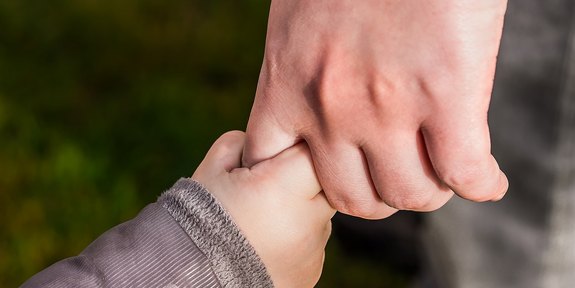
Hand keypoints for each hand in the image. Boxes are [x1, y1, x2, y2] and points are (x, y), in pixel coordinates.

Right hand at [192, 131, 334, 287]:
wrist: (191, 277)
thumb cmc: (198, 219)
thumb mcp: (212, 169)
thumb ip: (242, 143)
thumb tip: (263, 141)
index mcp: (284, 187)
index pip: (313, 150)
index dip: (294, 147)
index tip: (275, 157)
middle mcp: (308, 219)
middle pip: (324, 182)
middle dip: (302, 178)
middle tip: (268, 187)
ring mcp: (313, 249)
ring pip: (319, 213)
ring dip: (298, 210)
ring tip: (261, 220)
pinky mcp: (312, 270)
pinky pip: (312, 241)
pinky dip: (294, 237)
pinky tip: (264, 242)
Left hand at [243, 0, 508, 218]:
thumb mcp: (299, 22)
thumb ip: (303, 70)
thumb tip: (326, 105)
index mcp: (287, 83)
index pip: (271, 169)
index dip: (302, 184)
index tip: (330, 173)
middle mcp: (329, 107)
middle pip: (351, 198)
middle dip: (378, 195)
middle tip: (399, 175)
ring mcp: (386, 107)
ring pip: (408, 195)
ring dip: (429, 191)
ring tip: (442, 174)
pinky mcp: (446, 94)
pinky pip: (465, 173)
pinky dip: (481, 185)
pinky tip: (487, 178)